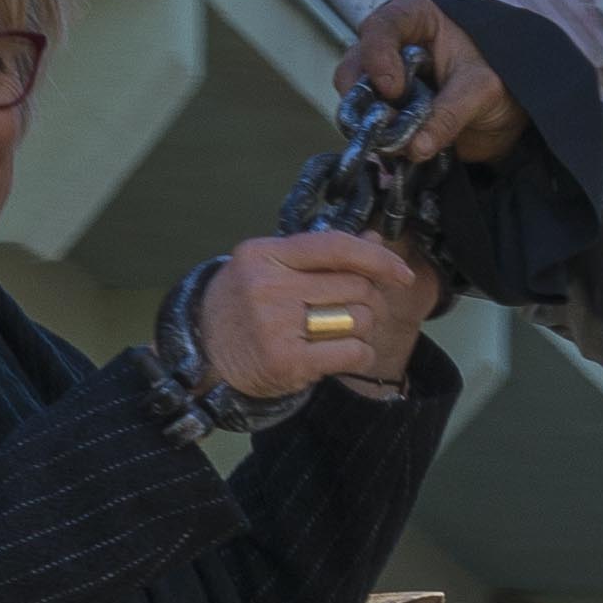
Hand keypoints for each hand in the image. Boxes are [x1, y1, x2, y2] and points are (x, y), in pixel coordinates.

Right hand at [210, 226, 434, 401]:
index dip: (377, 257)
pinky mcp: (286, 362)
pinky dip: (359, 354)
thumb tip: (373, 240)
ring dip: (361, 328)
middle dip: (368, 299)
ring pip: (358, 318)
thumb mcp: (270, 269)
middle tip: (354, 312)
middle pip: (355, 285)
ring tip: (338, 333)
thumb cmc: (242, 307)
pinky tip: (343, 354)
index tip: (401, 273)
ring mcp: (276, 325)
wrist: (201, 355)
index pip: (335, 246)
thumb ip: (320, 256)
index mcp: (264, 253)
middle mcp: (268, 286)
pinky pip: (352, 352)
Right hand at [341, 0, 521, 164]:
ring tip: (399, 142)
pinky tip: (399, 150)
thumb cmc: (503, 78)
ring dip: (372, 124)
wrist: (512, 111)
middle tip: (390, 125)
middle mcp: (391, 45)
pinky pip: (367, 126)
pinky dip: (378, 140)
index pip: (379, 28)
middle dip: (368, 99)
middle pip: (355, 67)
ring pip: (356, 100)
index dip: (378, 57)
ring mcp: (385, 79)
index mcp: (414, 17)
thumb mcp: (482, 89)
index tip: (393, 89)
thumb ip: (449, 114)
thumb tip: (414, 146)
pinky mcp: (387, 110)